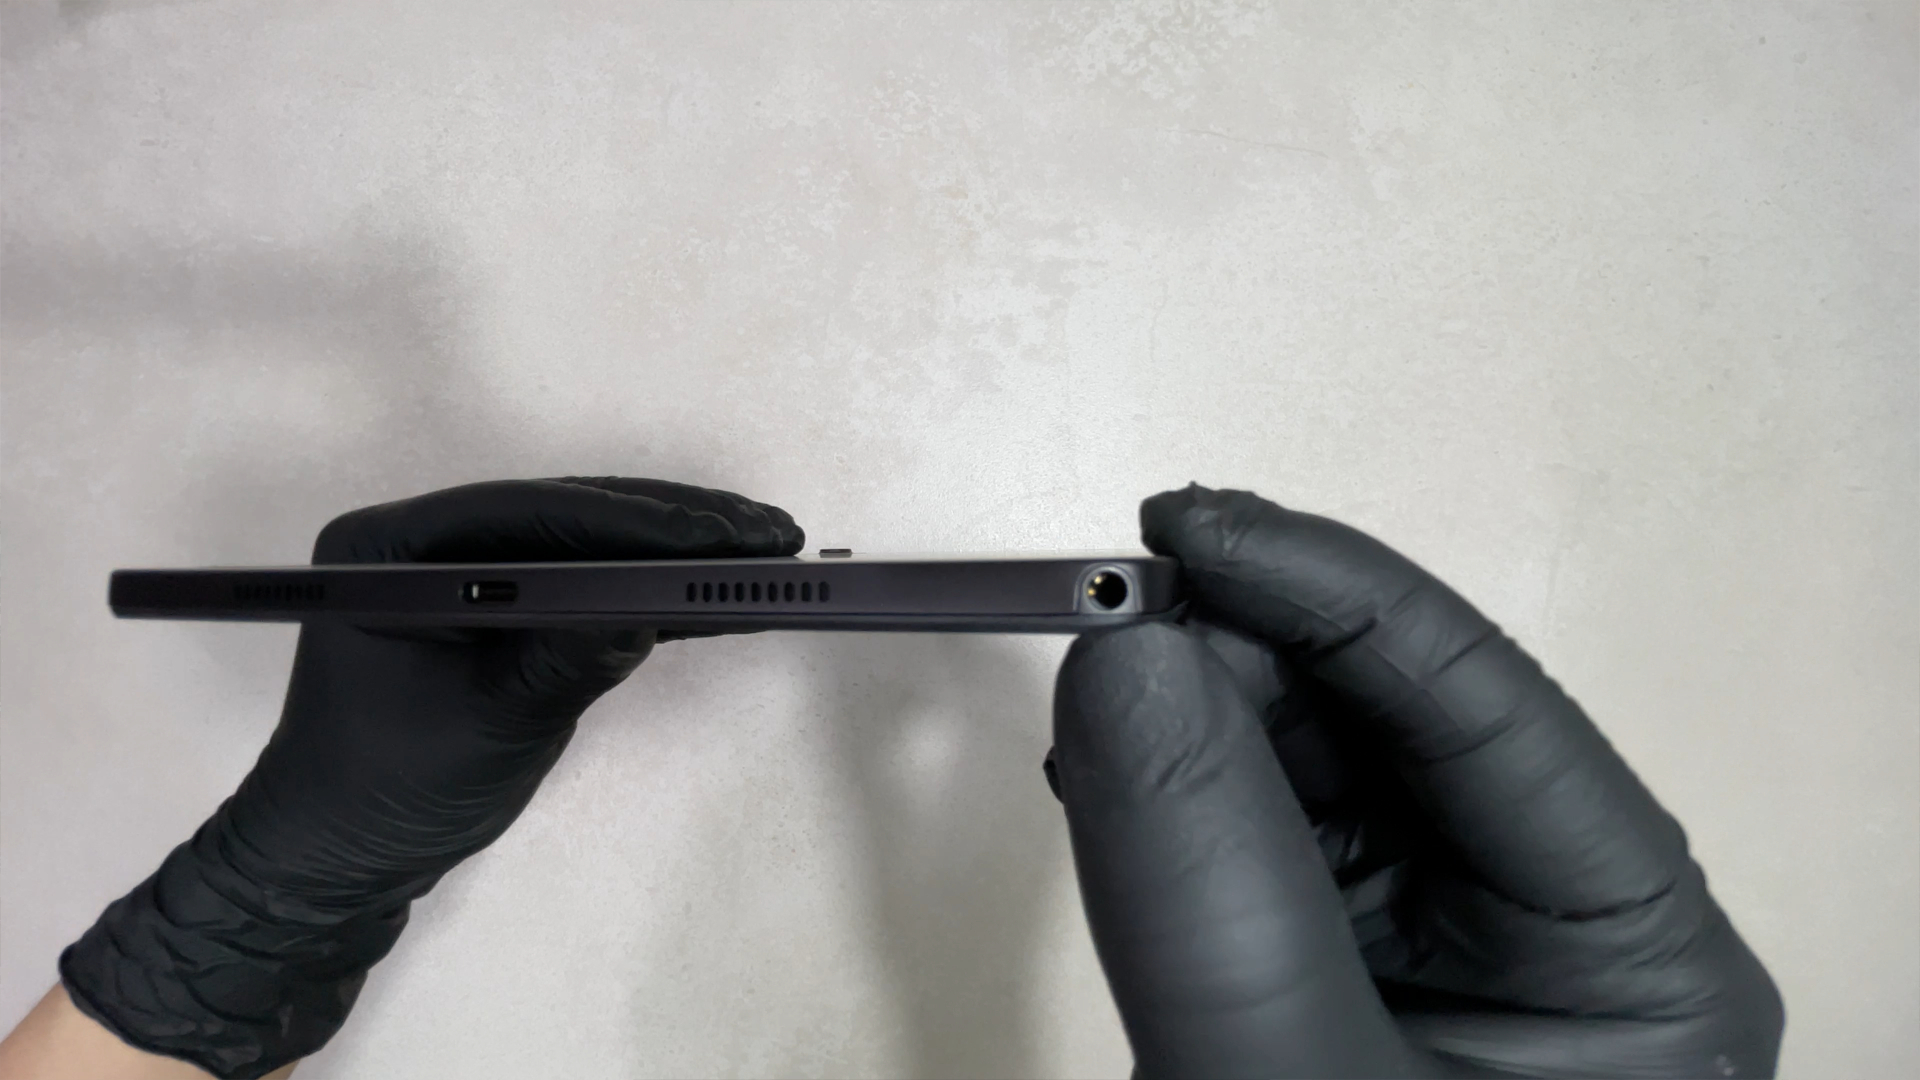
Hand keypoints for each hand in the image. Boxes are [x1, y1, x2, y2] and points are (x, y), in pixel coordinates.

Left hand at [56, 477, 803, 1079]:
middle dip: (669, 526)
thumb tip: (657, 609)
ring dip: (669, 552)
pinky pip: (576, 582)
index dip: (635, 521)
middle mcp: (422, 540)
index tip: (721, 533)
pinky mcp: (492, 607)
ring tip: (762, 552)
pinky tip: (714, 593)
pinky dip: (643, 590)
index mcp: (391, 549)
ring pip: (581, 543)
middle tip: (767, 533)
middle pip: (564, 514)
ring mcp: (458, 570)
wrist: (337, 858)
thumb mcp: (491, 725)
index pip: (531, 513)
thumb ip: (567, 659)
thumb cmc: (391, 793)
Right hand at [1047, 483, 1784, 1078]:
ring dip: (1196, 718)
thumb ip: (1207, 875)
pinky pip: (1259, 831)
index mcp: (1641, 953)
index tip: (1181, 526)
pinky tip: (1107, 772)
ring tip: (1095, 709)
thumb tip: (1124, 651)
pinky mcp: (1345, 961)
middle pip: (1400, 719)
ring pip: (1316, 763)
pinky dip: (1173, 791)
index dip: (1330, 589)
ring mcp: (1447, 940)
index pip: (1489, 706)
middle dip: (1245, 658)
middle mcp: (1560, 923)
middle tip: (1105, 625)